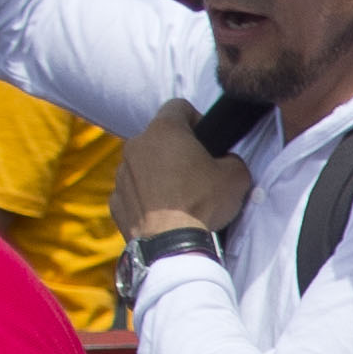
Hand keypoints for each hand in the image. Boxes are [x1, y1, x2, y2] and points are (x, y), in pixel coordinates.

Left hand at [115, 100, 250, 242]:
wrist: (172, 246)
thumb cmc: (202, 206)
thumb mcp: (237, 177)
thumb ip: (232, 159)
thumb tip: (225, 162)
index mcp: (165, 130)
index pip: (179, 106)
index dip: (197, 119)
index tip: (207, 140)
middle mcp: (136, 145)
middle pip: (159, 138)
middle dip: (176, 151)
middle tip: (196, 174)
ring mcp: (122, 173)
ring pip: (143, 165)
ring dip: (158, 175)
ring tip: (179, 199)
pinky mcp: (115, 201)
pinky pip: (132, 192)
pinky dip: (145, 199)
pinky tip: (163, 215)